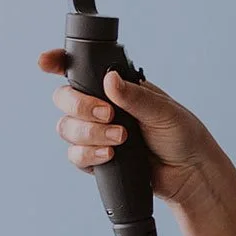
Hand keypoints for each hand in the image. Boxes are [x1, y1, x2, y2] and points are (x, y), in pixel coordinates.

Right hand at [39, 49, 221, 208]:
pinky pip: (75, 155)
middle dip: (79, 106)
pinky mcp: (96, 159)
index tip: (45, 62)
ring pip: (67, 128)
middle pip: (65, 99)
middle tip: (107, 114)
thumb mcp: (164, 111)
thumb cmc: (182, 135)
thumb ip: (135, 97)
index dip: (58, 63)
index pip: (80, 70)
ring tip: (121, 138)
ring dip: (90, 133)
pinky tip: (109, 156)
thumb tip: (109, 80)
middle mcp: (101, 107)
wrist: (189, 173)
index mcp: (117, 88)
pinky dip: (88, 154)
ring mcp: (97, 133)